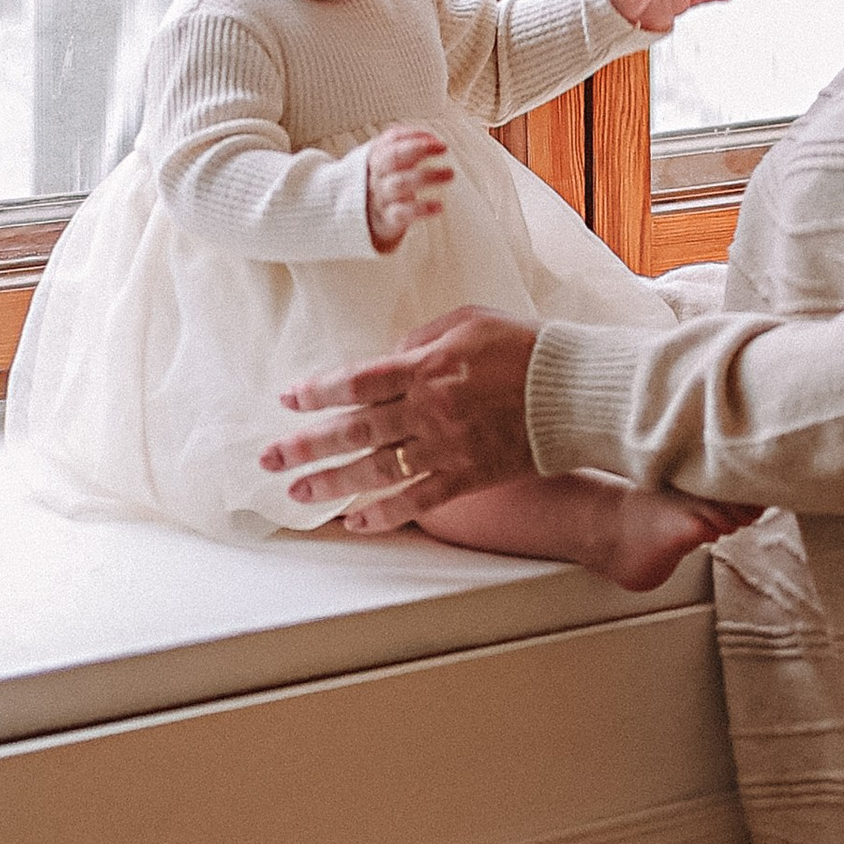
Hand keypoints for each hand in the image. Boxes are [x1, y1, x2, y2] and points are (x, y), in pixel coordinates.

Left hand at [258, 312, 538, 519]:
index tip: (289, 400)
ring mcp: (447, 447)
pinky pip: (418, 500)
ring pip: (377, 471)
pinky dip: (385, 514)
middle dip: (306, 446)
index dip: (318, 392)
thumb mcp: (468, 320)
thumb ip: (421, 336)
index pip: (358, 381)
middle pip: (355, 431)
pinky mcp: (467, 476)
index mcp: (427, 366)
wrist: (575, 391)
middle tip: (268, 460)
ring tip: (297, 495)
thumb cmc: (522, 347)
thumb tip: (387, 354)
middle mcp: (429, 410)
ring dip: (332, 484)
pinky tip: (356, 522)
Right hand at [365, 122, 454, 251]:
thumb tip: (432, 139)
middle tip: (443, 148)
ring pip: (399, 184)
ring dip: (426, 176)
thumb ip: (407, 148)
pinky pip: (402, 213)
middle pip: (392, 158)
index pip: (390, 140)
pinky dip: (421, 208)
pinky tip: (439, 207)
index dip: (412, 135)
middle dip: (419, 149)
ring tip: (450, 174)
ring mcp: (379, 198)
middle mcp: (375, 176)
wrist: (366, 224)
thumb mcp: (390, 165)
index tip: (436, 139)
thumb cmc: (386, 187)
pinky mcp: (386, 220)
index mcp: (375, 158)